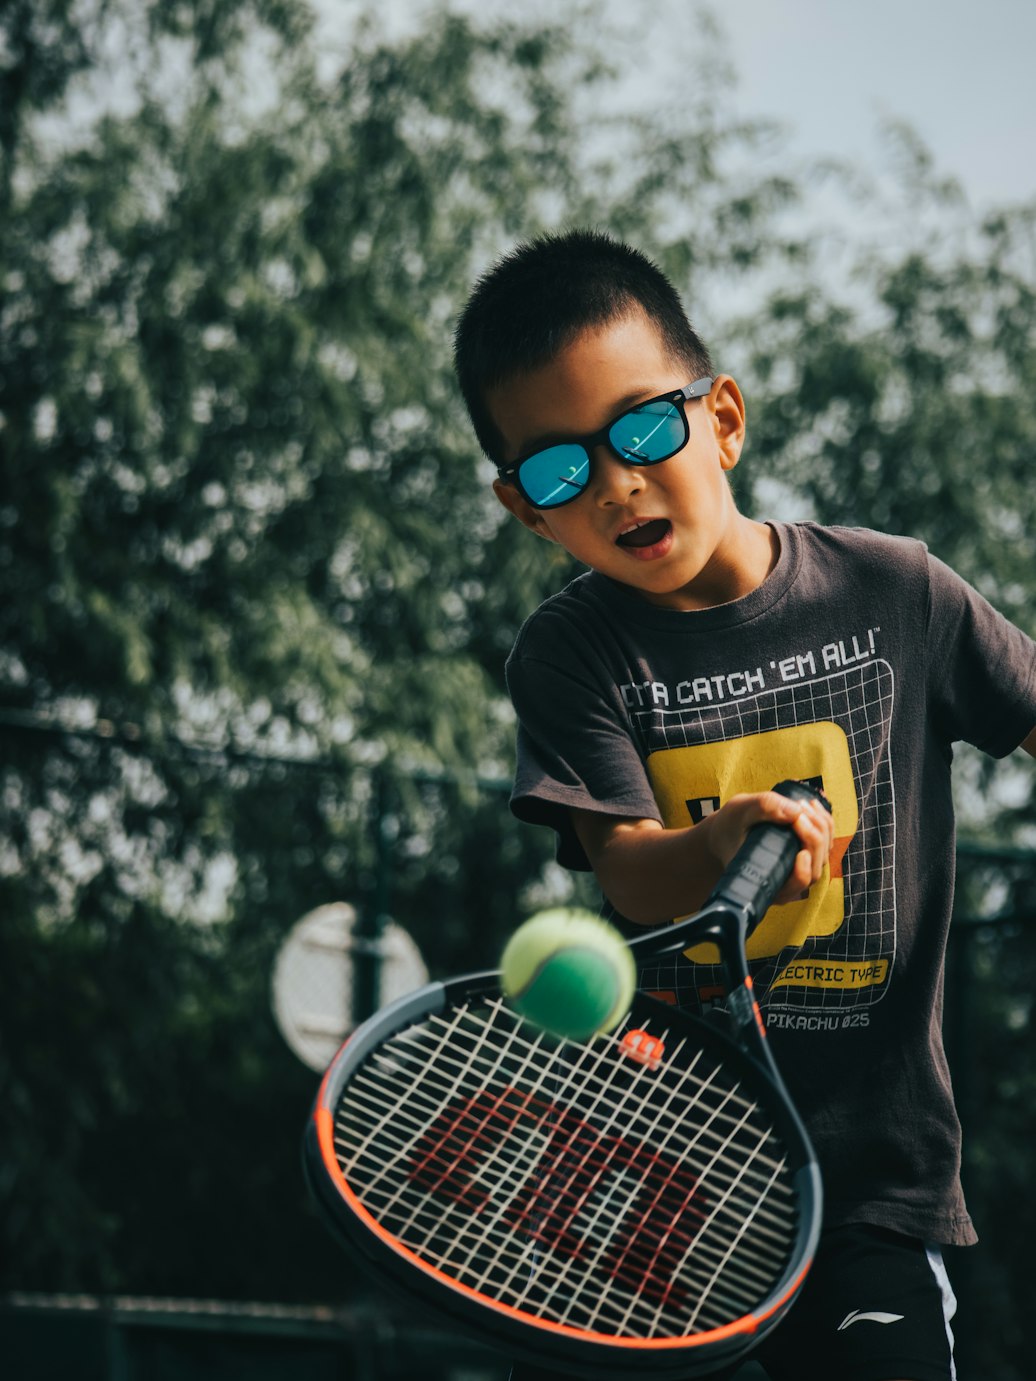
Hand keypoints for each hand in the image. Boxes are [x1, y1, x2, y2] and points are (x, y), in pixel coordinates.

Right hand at [698, 789, 833, 904]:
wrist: (725, 832)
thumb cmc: (729, 826)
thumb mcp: (739, 811)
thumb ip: (763, 807)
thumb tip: (796, 811)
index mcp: (768, 883)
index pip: (796, 885)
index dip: (803, 872)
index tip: (801, 852)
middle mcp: (787, 882)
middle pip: (815, 867)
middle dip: (813, 836)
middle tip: (799, 809)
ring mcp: (799, 868)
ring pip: (823, 854)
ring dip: (820, 826)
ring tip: (804, 804)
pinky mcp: (806, 855)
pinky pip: (825, 843)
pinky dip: (823, 823)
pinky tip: (811, 805)